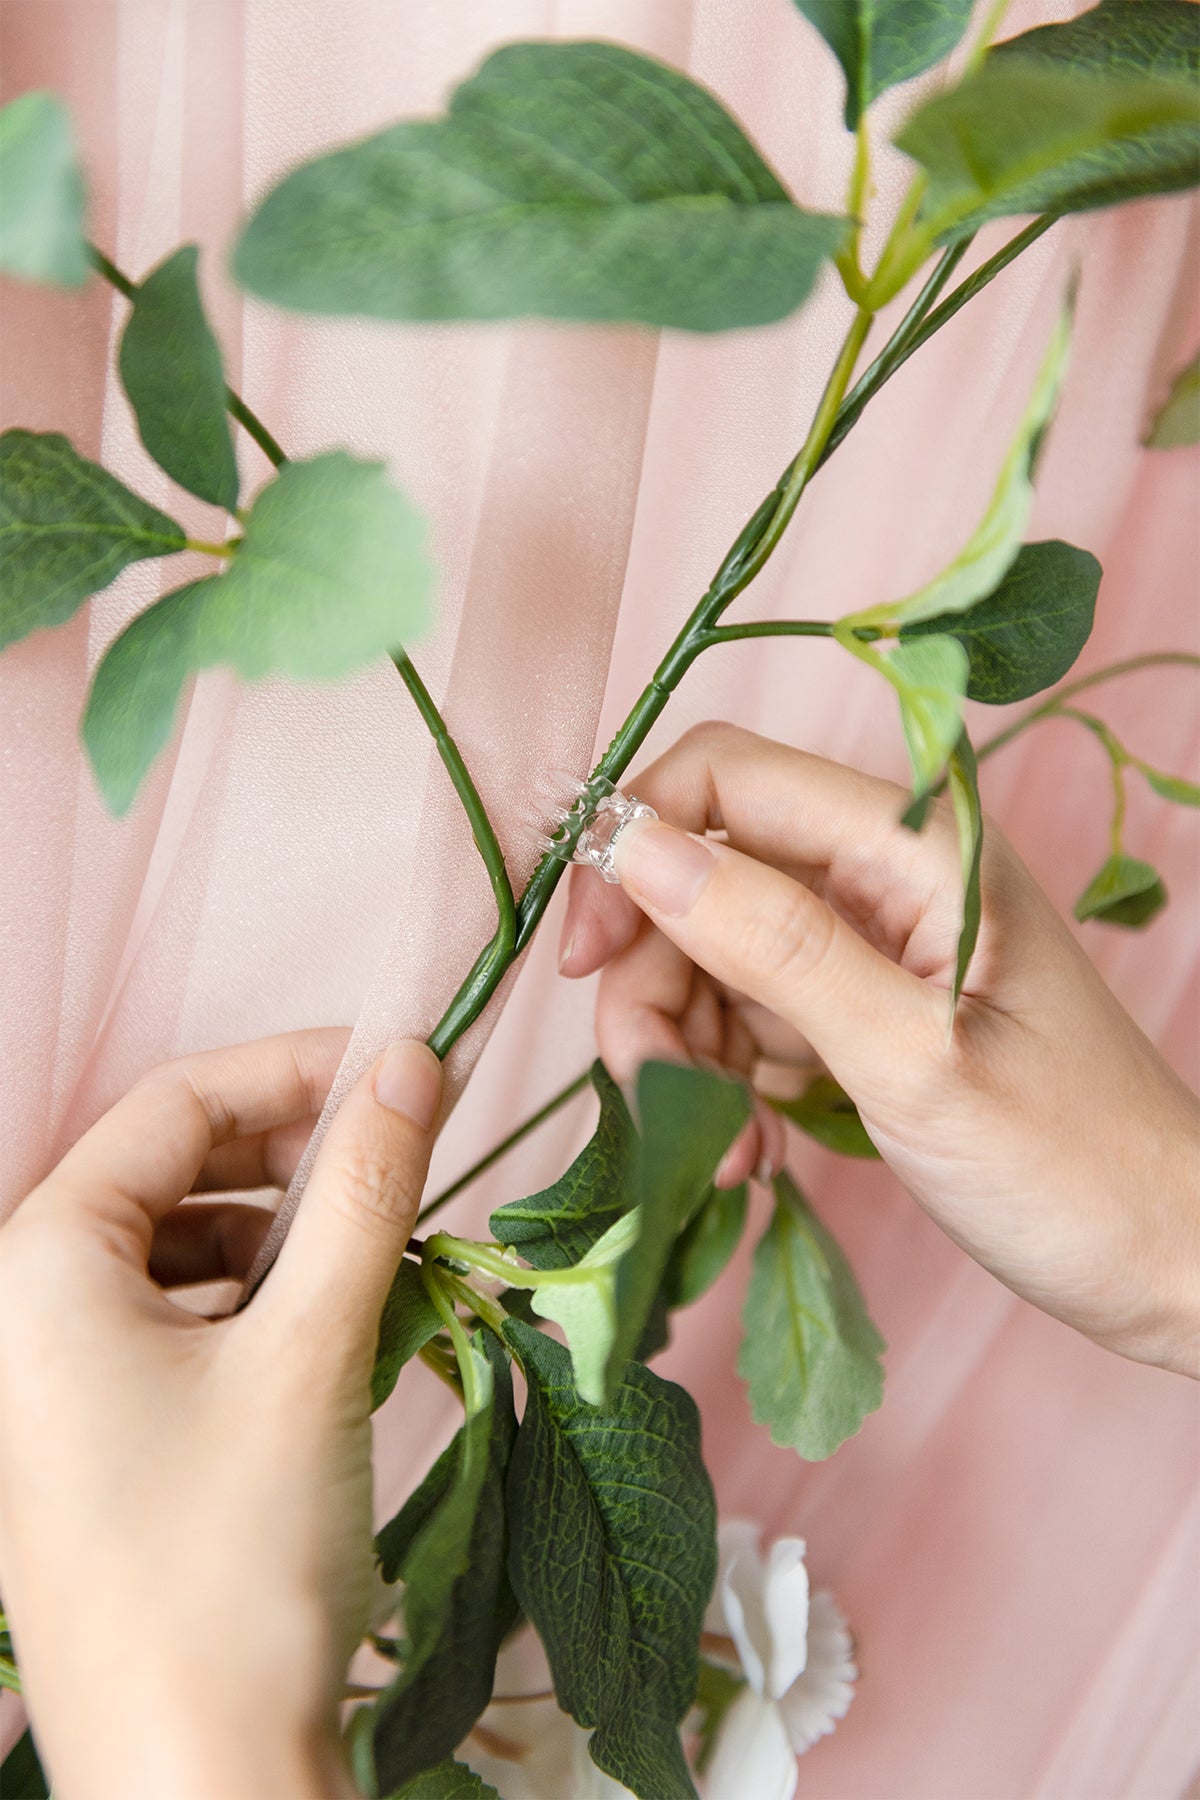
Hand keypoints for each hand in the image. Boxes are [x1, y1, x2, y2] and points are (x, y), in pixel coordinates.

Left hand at [0, 1028, 442, 1799]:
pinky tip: (334, 1339)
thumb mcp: (310, 1351)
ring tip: (379, 1262)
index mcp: (39, 1265)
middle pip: (171, 1171)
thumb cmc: (232, 1567)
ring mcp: (48, 1386)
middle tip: (403, 1161)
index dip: (296, 1066)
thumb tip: (410, 1062)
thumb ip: (362, 1191)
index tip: (404, 1065)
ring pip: (181, 1253)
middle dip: (293, 1155)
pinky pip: (176, 1329)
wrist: (197, 1786)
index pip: (173, 1102)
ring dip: (285, 1237)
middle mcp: (22, 1313)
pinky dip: (261, 1311)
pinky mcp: (90, 1446)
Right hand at [560, 722, 1199, 1376]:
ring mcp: (874, 939)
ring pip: (710, 953)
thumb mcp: (913, 1059)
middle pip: (702, 874)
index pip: (725, 777)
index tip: (586, 961)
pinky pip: (747, 1014)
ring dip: (686, 1049)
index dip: (633, 848)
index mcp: (917, 844)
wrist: (1162, 1259)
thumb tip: (635, 848)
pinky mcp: (863, 1004)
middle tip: (653, 1093)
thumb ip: (776, 945)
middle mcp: (889, 871)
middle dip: (653, 980)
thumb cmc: (1073, 1165)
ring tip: (727, 1149)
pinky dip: (725, 1079)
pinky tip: (751, 1148)